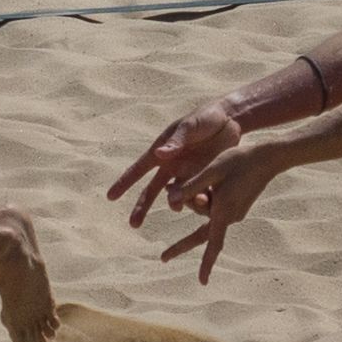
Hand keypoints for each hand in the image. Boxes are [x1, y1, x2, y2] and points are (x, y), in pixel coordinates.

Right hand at [108, 97, 243, 227]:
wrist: (230, 119)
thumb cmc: (205, 117)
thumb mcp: (191, 126)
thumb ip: (177, 141)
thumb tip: (159, 154)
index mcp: (161, 151)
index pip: (138, 169)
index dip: (124, 183)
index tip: (110, 197)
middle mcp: (171, 166)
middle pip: (152, 190)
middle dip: (142, 207)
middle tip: (134, 225)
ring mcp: (186, 173)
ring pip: (175, 196)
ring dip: (176, 204)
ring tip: (177, 207)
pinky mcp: (203, 178)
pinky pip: (196, 194)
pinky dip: (198, 201)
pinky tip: (204, 203)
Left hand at [158, 140, 279, 283]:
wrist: (267, 157)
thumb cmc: (239, 162)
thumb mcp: (211, 172)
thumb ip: (191, 187)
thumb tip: (171, 202)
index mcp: (224, 212)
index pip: (213, 244)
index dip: (207, 264)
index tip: (202, 282)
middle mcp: (230, 216)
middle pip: (202, 235)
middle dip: (182, 245)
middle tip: (163, 258)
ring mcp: (234, 212)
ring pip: (206, 214)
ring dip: (192, 203)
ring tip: (176, 185)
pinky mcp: (237, 205)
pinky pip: (214, 208)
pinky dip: (203, 199)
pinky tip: (206, 182)